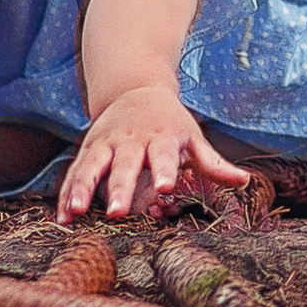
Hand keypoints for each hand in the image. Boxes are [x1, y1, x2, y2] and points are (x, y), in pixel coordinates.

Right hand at [58, 84, 243, 222]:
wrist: (136, 89)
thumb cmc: (170, 122)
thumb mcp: (192, 138)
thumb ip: (213, 163)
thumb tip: (244, 180)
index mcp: (160, 138)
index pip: (164, 155)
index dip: (165, 170)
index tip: (166, 187)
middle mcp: (130, 141)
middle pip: (125, 166)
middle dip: (120, 188)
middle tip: (118, 212)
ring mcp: (106, 145)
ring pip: (92, 167)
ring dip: (82, 189)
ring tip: (76, 213)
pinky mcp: (88, 150)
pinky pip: (75, 173)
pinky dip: (67, 194)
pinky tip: (62, 218)